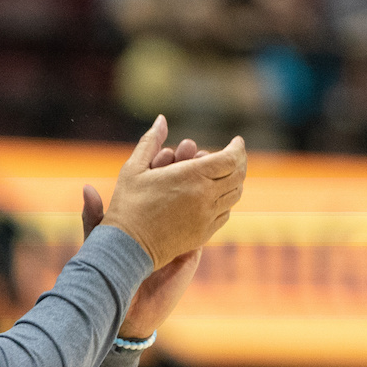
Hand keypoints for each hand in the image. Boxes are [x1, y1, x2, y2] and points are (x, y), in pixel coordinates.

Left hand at [82, 129, 216, 339]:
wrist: (125, 302)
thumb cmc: (109, 270)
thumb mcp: (98, 239)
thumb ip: (93, 215)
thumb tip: (87, 188)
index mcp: (140, 212)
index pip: (153, 180)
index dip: (160, 163)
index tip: (164, 149)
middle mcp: (161, 218)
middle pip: (178, 184)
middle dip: (185, 164)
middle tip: (189, 148)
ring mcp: (178, 230)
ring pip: (194, 198)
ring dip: (200, 178)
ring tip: (202, 159)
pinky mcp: (192, 246)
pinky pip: (205, 221)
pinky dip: (210, 203)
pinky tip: (214, 189)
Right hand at [98, 115, 245, 268]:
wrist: (127, 247)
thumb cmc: (127, 205)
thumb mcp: (134, 167)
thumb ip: (151, 141)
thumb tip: (161, 119)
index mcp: (191, 176)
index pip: (230, 158)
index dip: (237, 148)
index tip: (236, 141)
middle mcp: (205, 196)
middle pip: (238, 176)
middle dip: (240, 162)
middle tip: (235, 155)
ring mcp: (207, 217)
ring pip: (234, 196)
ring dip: (234, 182)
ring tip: (227, 174)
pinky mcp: (204, 234)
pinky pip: (225, 214)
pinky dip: (225, 202)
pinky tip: (216, 197)